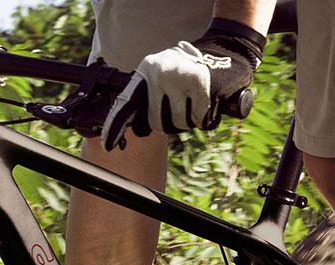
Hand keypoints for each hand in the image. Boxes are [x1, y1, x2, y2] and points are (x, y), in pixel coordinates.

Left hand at [101, 20, 265, 150]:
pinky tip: (210, 101)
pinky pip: (200, 118)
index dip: (116, 126)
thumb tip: (137, 128)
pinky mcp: (201, 83)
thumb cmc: (191, 69)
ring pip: (181, 123)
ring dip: (191, 121)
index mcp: (146, 70)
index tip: (108, 145)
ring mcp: (179, 76)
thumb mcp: (165, 74)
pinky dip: (207, 117)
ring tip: (197, 102)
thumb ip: (150, 96)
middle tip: (182, 111)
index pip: (126, 103)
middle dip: (172, 124)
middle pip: (158, 123)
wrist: (227, 48)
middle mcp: (159, 72)